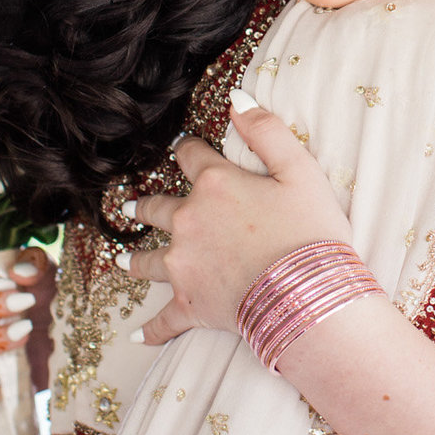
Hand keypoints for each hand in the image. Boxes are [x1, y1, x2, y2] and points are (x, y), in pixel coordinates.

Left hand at [129, 100, 351, 347]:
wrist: (306, 297)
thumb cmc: (311, 232)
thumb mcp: (301, 170)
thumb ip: (267, 130)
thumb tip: (236, 99)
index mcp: (215, 185)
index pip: (191, 157)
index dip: (188, 150)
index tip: (185, 149)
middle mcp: (189, 221)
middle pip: (157, 207)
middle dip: (145, 204)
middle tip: (132, 204)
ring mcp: (184, 265)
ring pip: (147, 260)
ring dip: (134, 258)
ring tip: (123, 258)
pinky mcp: (190, 305)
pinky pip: (165, 319)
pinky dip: (153, 329)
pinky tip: (140, 336)